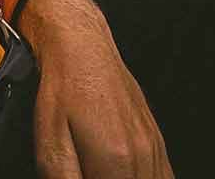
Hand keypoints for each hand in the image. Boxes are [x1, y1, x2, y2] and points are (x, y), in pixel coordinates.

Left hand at [16, 0, 173, 178]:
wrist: (83, 49)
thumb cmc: (64, 89)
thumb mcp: (49, 144)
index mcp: (115, 161)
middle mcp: (140, 155)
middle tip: (93, 174)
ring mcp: (152, 146)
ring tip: (109, 174)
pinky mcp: (155, 138)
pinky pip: (165, 176)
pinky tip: (138, 178)